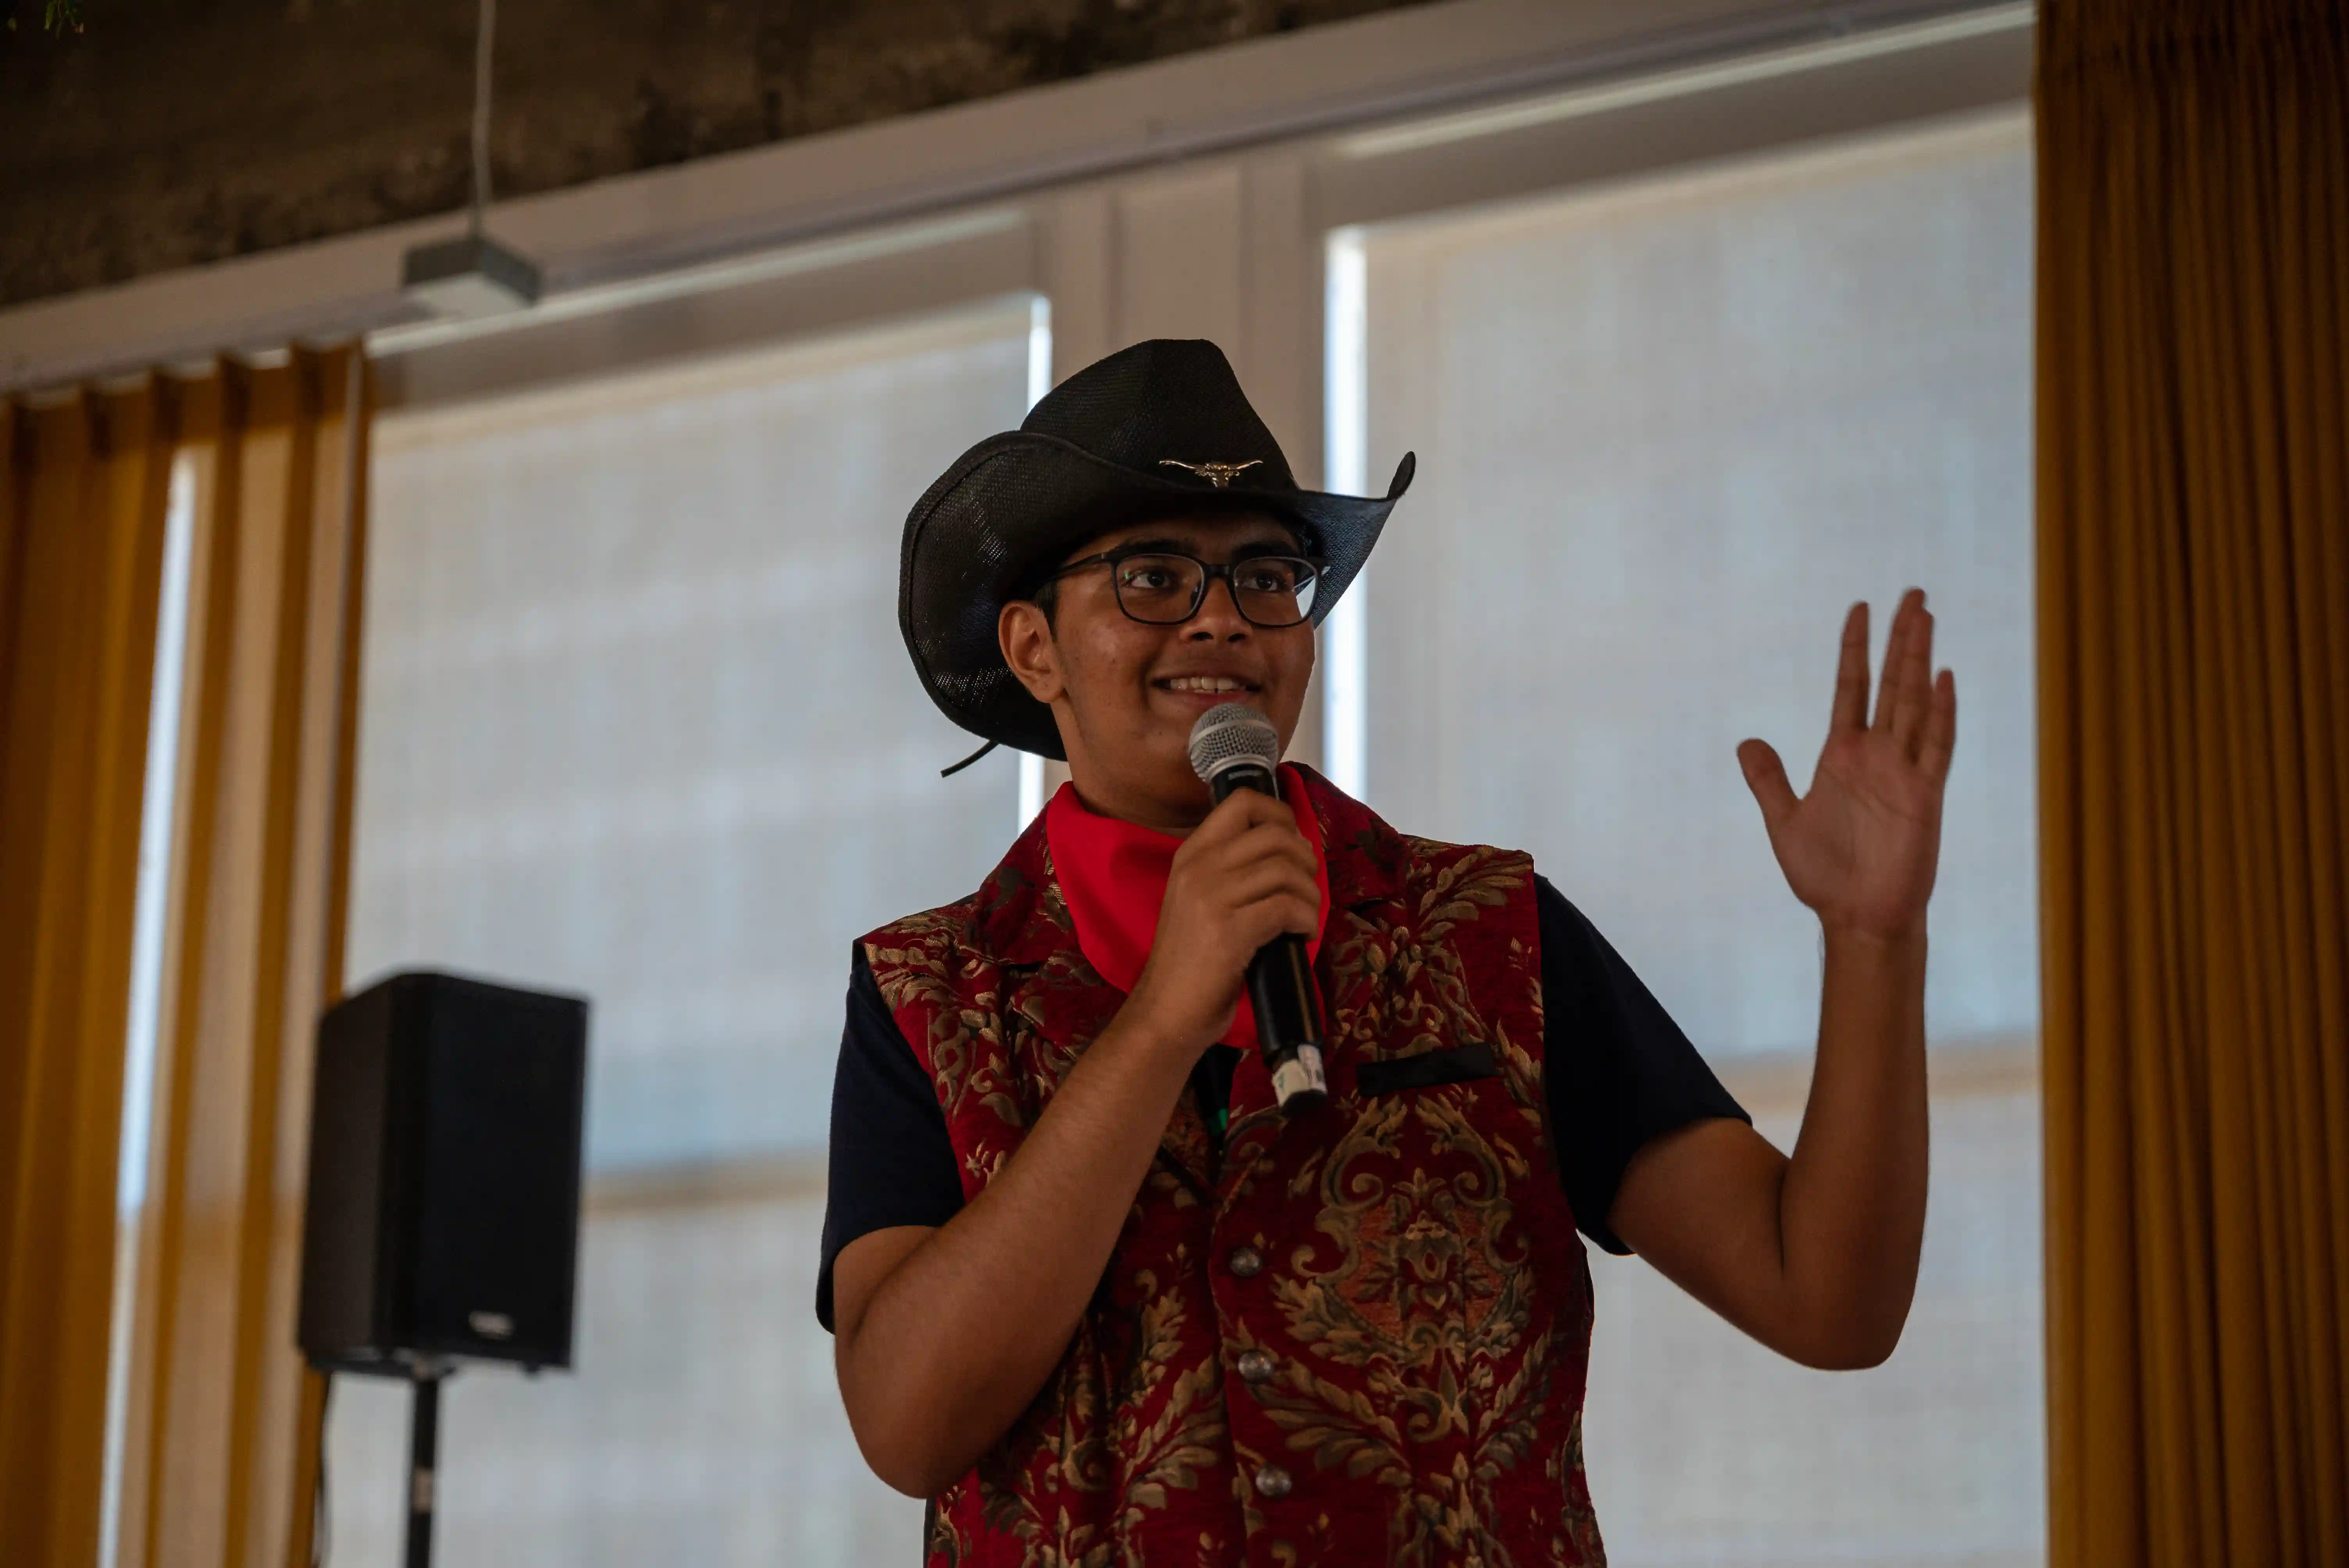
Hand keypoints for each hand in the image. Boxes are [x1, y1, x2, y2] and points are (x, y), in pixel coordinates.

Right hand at [1122, 790, 1319, 1055]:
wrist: (1165, 1010)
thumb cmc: (1191, 959)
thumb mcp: (1199, 899)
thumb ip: (1232, 869)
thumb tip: (1290, 847)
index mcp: (1191, 854)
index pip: (1242, 802)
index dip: (1280, 814)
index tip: (1294, 843)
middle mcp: (1199, 867)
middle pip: (1274, 835)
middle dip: (1305, 859)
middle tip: (1305, 888)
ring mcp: (1211, 898)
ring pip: (1286, 871)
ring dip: (1310, 895)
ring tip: (1305, 918)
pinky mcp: (1229, 932)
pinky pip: (1288, 907)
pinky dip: (1307, 920)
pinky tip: (1302, 935)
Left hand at [1737, 589, 1956, 943]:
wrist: (1855, 916)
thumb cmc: (1824, 875)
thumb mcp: (1784, 822)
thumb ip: (1768, 780)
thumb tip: (1746, 741)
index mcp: (1843, 755)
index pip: (1850, 687)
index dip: (1854, 648)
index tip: (1859, 607)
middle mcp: (1877, 755)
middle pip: (1891, 683)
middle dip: (1901, 638)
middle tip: (1913, 593)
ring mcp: (1904, 772)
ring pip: (1915, 702)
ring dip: (1921, 660)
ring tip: (1926, 616)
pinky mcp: (1925, 797)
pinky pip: (1936, 747)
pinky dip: (1942, 713)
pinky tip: (1945, 679)